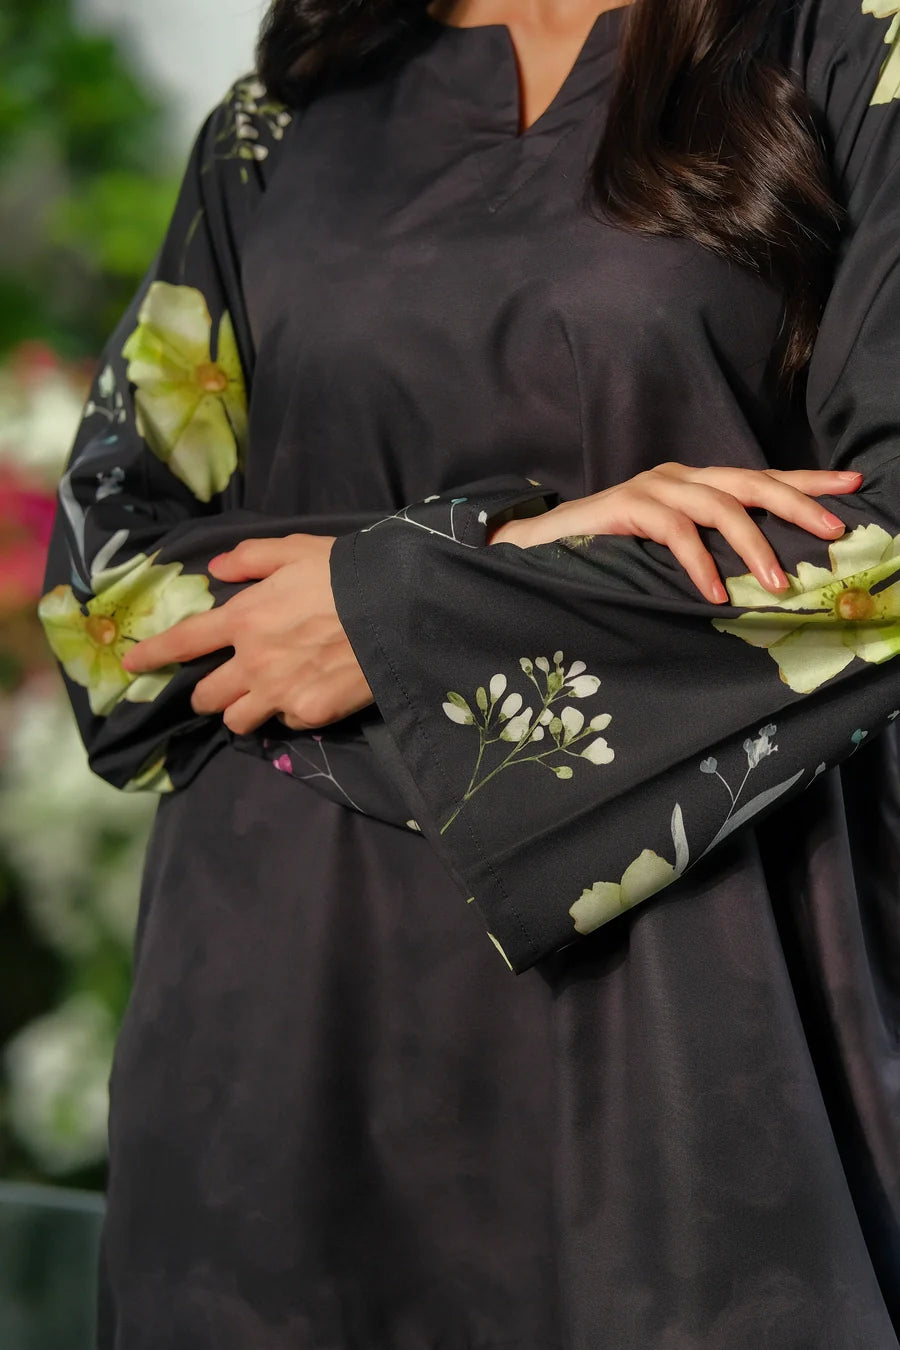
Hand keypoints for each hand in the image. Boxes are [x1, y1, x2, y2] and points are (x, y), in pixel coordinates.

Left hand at [121, 534, 373, 734]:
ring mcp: (279, 692)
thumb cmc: (344, 573)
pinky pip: (284, 723)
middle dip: (205, 693)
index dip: (152, 655)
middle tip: (219, 686)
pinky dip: (287, 713)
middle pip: (205, 696)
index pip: (183, 642)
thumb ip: (250, 558)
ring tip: (259, 699)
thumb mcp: (293, 549)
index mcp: (243, 618)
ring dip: (241, 711)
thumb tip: (218, 569)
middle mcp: (252, 662)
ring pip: (237, 721)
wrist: (395, 608)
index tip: (132, 665)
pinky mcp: (309, 714)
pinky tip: (304, 695)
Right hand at [489, 463, 862, 603]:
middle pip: (751, 482)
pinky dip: (699, 563)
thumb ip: (708, 551)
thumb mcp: (668, 553)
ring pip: (720, 506)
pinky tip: (714, 592)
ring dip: (755, 545)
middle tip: (836, 531)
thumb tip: (767, 578)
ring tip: (779, 584)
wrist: (536, 549)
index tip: (855, 487)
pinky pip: (676, 530)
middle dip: (799, 503)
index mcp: (695, 484)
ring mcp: (652, 486)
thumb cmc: (608, 557)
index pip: (761, 478)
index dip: (808, 482)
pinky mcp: (626, 504)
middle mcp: (679, 476)